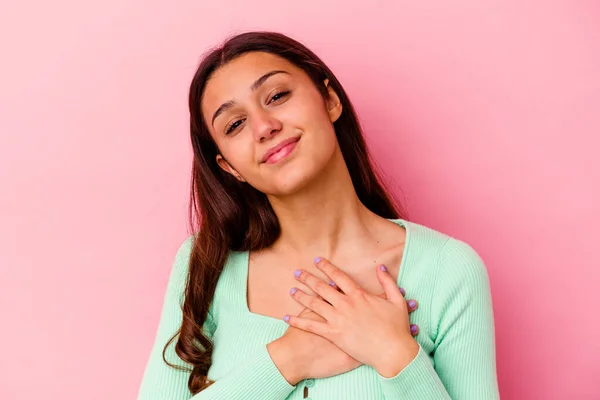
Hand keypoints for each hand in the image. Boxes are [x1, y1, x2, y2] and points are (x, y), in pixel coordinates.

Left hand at [284, 258, 419, 377]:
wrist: (392, 352)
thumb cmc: (397, 328)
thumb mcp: (397, 300)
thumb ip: (388, 282)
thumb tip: (380, 267)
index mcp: (359, 295)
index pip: (338, 276)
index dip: (327, 267)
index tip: (317, 260)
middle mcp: (345, 304)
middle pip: (322, 287)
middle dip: (308, 278)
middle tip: (297, 272)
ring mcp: (338, 319)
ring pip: (314, 304)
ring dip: (301, 296)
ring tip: (291, 290)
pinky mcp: (333, 335)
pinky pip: (311, 326)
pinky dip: (298, 321)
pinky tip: (287, 317)